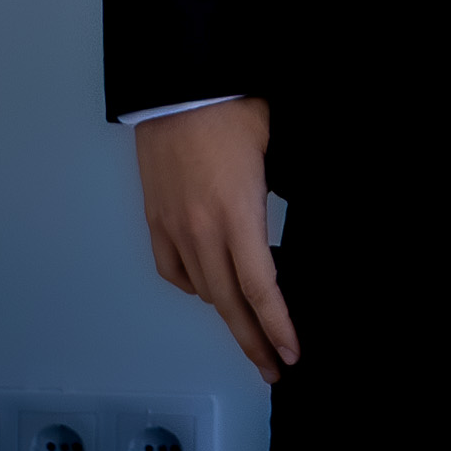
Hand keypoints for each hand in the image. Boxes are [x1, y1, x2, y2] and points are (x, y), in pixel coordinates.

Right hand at [134, 100, 296, 379]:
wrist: (176, 83)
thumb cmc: (231, 106)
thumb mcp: (276, 146)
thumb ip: (283, 191)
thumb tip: (295, 218)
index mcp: (237, 212)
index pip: (260, 288)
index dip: (277, 326)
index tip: (291, 353)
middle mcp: (202, 229)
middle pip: (229, 303)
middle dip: (254, 341)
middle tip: (273, 367)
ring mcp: (174, 226)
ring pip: (200, 289)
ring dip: (226, 317)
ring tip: (248, 333)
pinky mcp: (155, 217)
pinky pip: (172, 269)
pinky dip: (192, 285)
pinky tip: (207, 288)